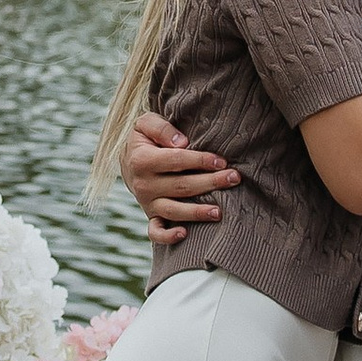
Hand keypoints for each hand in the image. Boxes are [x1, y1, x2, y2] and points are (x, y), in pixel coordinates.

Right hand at [126, 105, 236, 247]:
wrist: (127, 160)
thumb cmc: (144, 139)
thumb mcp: (145, 123)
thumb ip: (161, 128)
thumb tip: (182, 143)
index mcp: (142, 160)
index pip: (176, 161)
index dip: (200, 161)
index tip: (221, 161)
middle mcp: (143, 185)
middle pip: (182, 186)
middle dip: (210, 182)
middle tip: (234, 178)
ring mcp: (147, 203)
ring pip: (174, 210)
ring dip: (197, 212)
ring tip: (219, 212)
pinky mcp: (150, 215)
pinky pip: (156, 231)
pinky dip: (167, 236)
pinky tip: (184, 234)